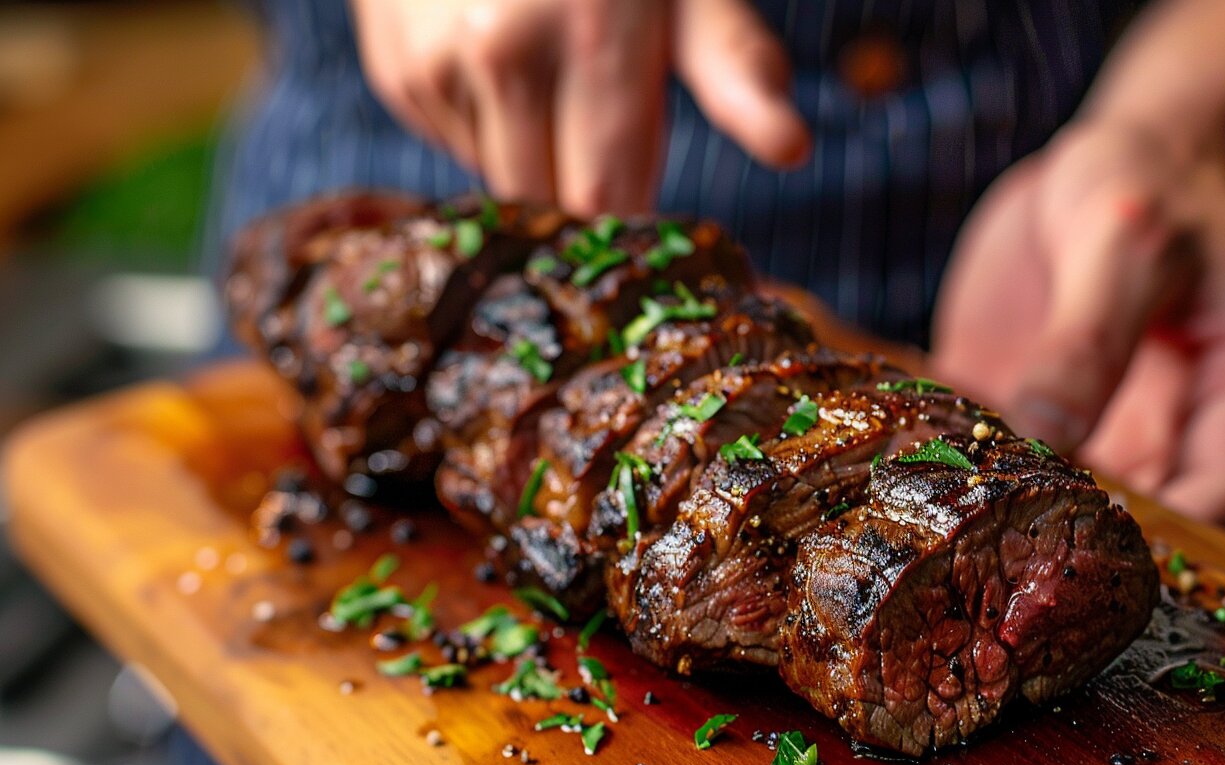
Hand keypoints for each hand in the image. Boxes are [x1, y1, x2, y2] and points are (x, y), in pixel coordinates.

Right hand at [351, 0, 810, 214]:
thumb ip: (737, 68)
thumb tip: (793, 149)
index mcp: (589, 32)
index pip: (609, 196)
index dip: (636, 229)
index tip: (659, 240)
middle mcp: (499, 51)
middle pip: (551, 204)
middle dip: (590, 198)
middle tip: (616, 150)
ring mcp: (435, 63)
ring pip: (503, 184)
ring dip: (540, 165)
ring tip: (560, 89)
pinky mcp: (397, 74)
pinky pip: (460, 149)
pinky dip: (491, 133)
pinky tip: (507, 74)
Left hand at [931, 119, 1224, 530]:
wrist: (1108, 167)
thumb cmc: (1154, 190)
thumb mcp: (1130, 244)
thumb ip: (1091, 339)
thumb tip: (1047, 436)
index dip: (1178, 544)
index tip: (1103, 554)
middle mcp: (1164, 441)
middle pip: (1134, 531)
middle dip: (1070, 552)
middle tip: (999, 557)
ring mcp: (1086, 438)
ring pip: (1048, 510)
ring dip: (991, 523)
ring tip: (931, 521)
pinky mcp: (1012, 418)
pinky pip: (977, 457)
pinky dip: (935, 465)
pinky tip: (886, 465)